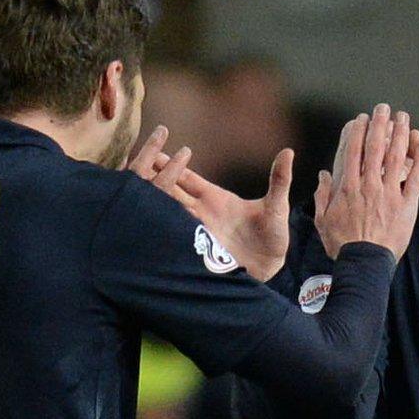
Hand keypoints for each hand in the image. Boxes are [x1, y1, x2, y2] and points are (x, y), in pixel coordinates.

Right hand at [130, 125, 292, 280]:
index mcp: (215, 198)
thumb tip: (289, 152)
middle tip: (129, 166)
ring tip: (129, 193)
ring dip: (151, 203)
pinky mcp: (196, 250)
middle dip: (152, 180)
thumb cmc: (273, 235)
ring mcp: (196, 232)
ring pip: (167, 214)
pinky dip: (159, 232)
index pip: (187, 178)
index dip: (170, 164)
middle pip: (170, 192)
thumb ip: (279, 180)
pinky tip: (143, 227)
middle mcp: (201, 213)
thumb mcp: (276, 206)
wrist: (271, 268)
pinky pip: (174, 238)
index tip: (153, 150)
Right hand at [314, 104, 418, 259]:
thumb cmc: (342, 244)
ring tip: (404, 117)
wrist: (364, 262)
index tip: (361, 118)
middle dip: (380, 124)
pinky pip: (416, 179)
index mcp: (348, 187)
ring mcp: (389, 194)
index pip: (353, 152)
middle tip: (384, 108)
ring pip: (396, 157)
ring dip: (401, 134)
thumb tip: (322, 176)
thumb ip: (322, 196)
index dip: (358, 131)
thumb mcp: (322, 220)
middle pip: (375, 148)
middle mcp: (369, 185)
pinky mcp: (406, 205)